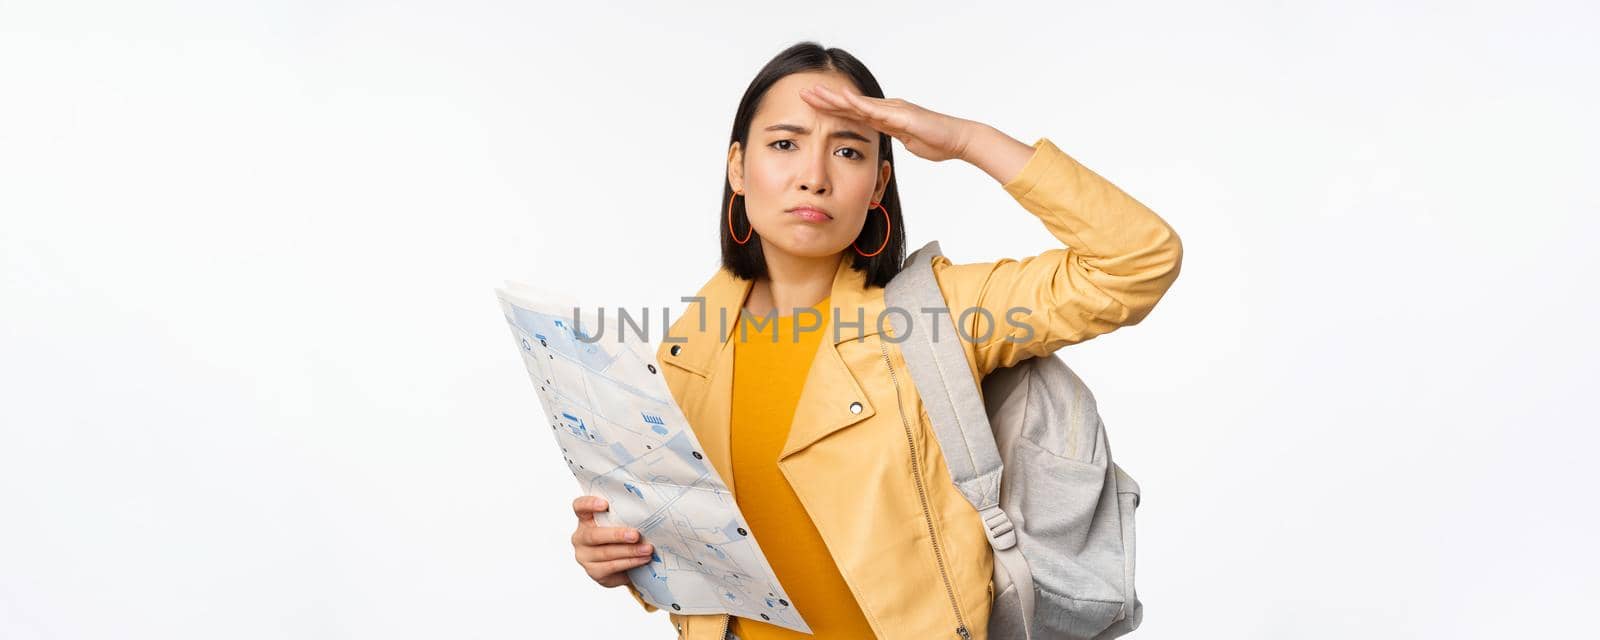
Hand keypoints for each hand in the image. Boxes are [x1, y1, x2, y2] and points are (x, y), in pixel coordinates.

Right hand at [570, 495, 653, 587]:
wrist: (627, 566)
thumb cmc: (624, 538)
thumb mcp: (622, 523)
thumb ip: (625, 516)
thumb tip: (647, 510)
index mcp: (586, 519)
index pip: (579, 506)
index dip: (589, 504)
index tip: (605, 504)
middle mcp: (581, 537)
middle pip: (593, 535)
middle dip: (617, 535)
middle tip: (636, 535)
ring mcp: (585, 556)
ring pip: (606, 552)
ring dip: (629, 551)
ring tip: (647, 549)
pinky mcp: (594, 571)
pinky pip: (612, 566)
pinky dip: (630, 562)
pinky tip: (642, 559)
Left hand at [799, 82, 979, 162]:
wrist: (958, 139)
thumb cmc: (937, 142)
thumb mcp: (907, 142)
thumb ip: (893, 138)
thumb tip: (883, 142)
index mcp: (886, 117)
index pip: (853, 113)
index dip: (832, 109)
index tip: (812, 106)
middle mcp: (887, 109)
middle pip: (850, 104)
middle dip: (826, 99)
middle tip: (803, 93)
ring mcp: (894, 110)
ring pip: (857, 103)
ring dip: (834, 98)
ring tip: (814, 93)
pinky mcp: (901, 115)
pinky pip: (876, 109)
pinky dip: (858, 103)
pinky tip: (842, 98)